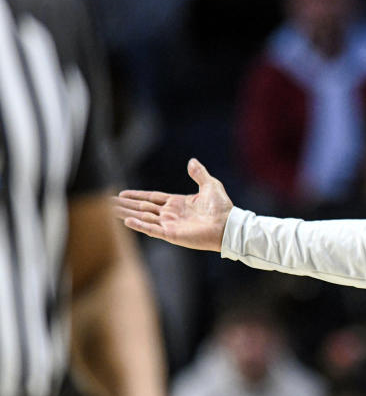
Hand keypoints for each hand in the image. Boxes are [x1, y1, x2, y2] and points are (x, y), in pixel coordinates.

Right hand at [114, 159, 232, 251]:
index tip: (121, 193)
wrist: (228, 225)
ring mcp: (170, 224)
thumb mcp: (210, 185)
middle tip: (107, 201)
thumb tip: (191, 161)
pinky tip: (127, 221)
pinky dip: (140, 225)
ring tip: (110, 211)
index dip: (137, 195)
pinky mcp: (172, 234)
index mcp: (178, 203)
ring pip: (143, 218)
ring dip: (127, 214)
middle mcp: (171, 214)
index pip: (152, 198)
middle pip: (143, 207)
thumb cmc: (222, 208)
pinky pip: (152, 229)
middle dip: (126, 204)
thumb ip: (199, 173)